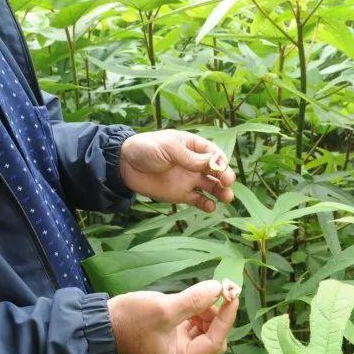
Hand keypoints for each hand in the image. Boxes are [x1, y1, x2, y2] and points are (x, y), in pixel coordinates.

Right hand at [107, 280, 239, 353]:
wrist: (103, 323)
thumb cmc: (131, 319)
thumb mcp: (164, 308)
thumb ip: (194, 300)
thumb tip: (218, 288)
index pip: (214, 342)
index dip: (226, 318)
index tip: (232, 295)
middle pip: (212, 338)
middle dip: (216, 316)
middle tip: (213, 292)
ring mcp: (176, 351)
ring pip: (205, 332)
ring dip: (207, 312)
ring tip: (197, 296)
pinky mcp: (171, 339)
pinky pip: (194, 328)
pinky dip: (197, 313)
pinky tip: (191, 301)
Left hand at [118, 130, 235, 212]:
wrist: (125, 165)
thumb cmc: (146, 148)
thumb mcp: (168, 148)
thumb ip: (190, 158)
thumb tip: (215, 163)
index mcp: (193, 146)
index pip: (213, 153)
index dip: (220, 160)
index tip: (221, 167)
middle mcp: (194, 163)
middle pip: (216, 170)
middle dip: (225, 176)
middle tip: (228, 182)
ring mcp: (189, 179)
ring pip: (211, 186)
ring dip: (221, 191)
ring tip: (227, 198)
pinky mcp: (181, 194)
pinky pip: (198, 200)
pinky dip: (206, 204)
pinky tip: (211, 207)